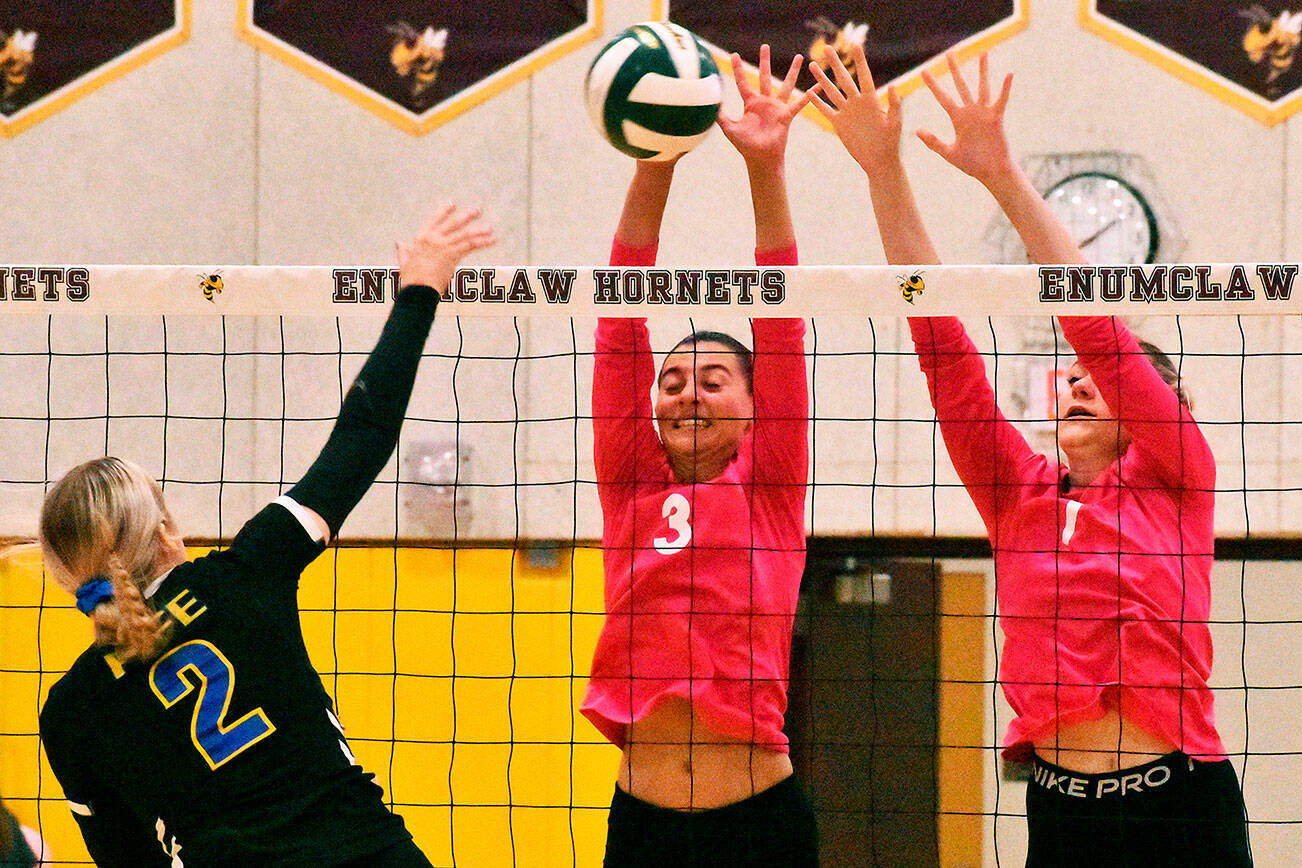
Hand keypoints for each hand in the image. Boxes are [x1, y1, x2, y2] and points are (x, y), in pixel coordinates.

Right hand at [396, 204, 495, 289]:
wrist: (418, 288)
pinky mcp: (453, 253)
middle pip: (454, 224)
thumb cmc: (411, 279)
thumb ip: (403, 252)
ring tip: (490, 228)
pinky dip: (483, 242)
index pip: (435, 220)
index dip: (444, 211)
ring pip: (465, 234)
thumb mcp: (404, 262)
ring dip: (479, 230)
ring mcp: (444, 245)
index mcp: (422, 238)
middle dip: (467, 216)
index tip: (452, 204)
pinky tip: (493, 239)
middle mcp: (434, 238)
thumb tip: (399, 244)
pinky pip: (471, 245)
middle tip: (478, 211)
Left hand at [717, 44, 811, 168]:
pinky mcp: (786, 115)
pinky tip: (818, 85)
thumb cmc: (745, 146)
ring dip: (792, 71)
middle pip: (764, 77)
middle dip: (764, 61)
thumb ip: (721, 116)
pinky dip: (810, 96)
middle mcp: (764, 102)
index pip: (742, 82)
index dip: (738, 69)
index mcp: (751, 104)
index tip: (735, 54)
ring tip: (800, 57)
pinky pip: (800, 103)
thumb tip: (710, 105)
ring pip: (786, 85)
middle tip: (765, 46)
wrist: (760, 159)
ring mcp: (776, 108)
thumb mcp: (730, 128)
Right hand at [808, 42, 900, 176]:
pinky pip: (826, 110)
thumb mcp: (894, 122)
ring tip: (813, 65)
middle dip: (835, 63)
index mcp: (871, 99)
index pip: (864, 75)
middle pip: (844, 79)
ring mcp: (847, 112)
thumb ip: (893, 104)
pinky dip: (818, 102)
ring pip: (832, 91)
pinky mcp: (839, 124)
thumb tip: (892, 86)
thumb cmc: (890, 142)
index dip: (859, 60)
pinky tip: (810, 92)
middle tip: (827, 47)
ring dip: (822, 79)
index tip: (854, 45)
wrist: (879, 160)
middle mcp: (857, 102)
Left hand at [917, 52, 1014, 187]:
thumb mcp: (949, 152)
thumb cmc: (971, 164)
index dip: (933, 85)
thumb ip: (933, 142)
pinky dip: (1005, 88)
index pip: (943, 98)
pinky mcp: (996, 118)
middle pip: (961, 86)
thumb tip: (917, 130)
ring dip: (982, 71)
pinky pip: (1001, 100)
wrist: (990, 171)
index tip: (923, 72)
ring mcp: (984, 113)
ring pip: (982, 87)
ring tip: (983, 54)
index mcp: (957, 119)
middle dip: (954, 70)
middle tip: (948, 54)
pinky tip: (1009, 75)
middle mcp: (970, 112)